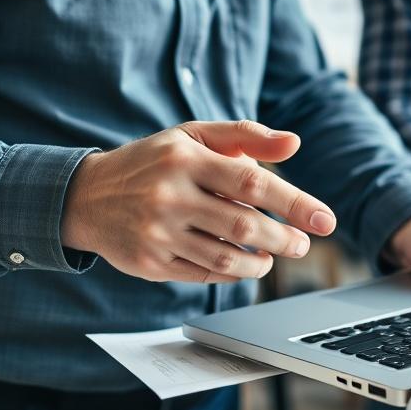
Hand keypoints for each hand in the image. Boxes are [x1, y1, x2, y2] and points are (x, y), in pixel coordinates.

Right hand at [61, 120, 336, 283]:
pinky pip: (205, 274)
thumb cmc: (154, 161)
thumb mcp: (193, 135)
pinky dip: (233, 273)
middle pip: (244, 226)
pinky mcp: (149, 264)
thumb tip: (294, 143)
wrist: (86, 196)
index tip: (324, 220)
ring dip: (262, 262)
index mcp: (185, 158)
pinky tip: (246, 264)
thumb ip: (245, 136)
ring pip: (226, 258)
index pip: (251, 183)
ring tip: (275, 255)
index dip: (294, 203)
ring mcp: (157, 233)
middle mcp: (170, 195)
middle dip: (284, 239)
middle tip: (302, 243)